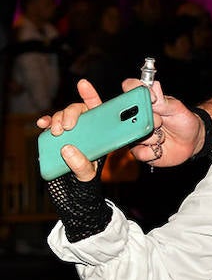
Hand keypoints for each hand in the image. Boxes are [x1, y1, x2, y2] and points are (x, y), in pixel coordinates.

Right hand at [38, 80, 113, 240]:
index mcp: (101, 134)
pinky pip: (50, 126)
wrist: (73, 195)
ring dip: (57, 118)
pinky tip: (42, 125)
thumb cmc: (86, 183)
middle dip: (71, 112)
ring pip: (63, 116)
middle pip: (79, 111)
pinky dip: (45, 123)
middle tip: (67, 125)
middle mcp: (87, 130)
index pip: (99, 110)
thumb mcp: (87, 176)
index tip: (83, 84)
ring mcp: (71, 134)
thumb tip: (67, 149)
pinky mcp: (57, 140)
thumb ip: (81, 164)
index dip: (91, 95)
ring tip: (57, 130)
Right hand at [125, 79, 203, 167]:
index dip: (135, 90)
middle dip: (148, 121)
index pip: (130, 88)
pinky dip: (152, 151)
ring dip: (153, 137)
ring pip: (135, 136)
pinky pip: (139, 152)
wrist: (191, 141)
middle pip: (126, 115)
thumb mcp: (177, 108)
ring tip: (163, 136)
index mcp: (144, 102)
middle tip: (160, 122)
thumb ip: (163, 101)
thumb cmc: (183, 121)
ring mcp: (135, 134)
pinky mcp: (138, 150)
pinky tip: (160, 148)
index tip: (152, 99)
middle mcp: (135, 117)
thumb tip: (153, 87)